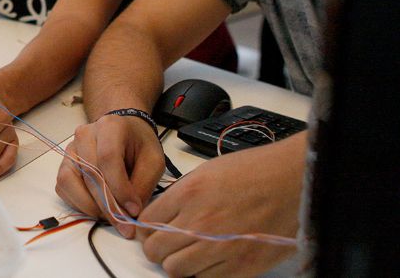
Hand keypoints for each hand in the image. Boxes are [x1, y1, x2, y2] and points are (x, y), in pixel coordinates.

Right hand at [55, 114, 163, 236]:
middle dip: (108, 205)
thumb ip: (143, 184)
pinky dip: (79, 204)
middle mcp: (84, 135)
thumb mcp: (153, 161)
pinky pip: (64, 189)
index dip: (120, 188)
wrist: (124, 133)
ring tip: (111, 216)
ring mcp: (70, 150)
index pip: (108, 158)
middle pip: (89, 173)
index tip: (133, 210)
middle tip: (124, 225)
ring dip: (90, 205)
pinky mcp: (64, 165)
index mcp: (110, 126)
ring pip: (69, 182)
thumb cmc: (139, 146)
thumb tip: (129, 212)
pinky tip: (99, 207)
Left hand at [136, 136, 303, 276]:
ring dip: (178, 263)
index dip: (147, 229)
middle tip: (168, 244)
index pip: (147, 223)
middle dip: (158, 248)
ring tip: (190, 253)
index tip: (153, 230)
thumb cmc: (254, 172)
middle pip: (156, 250)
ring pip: (176, 270)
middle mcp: (200, 222)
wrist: (292, 180)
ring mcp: (221, 247)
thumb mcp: (206, 173)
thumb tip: (162, 217)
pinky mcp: (242, 266)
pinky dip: (204, 273)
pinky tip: (211, 260)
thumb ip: (180, 197)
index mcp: (188, 194)